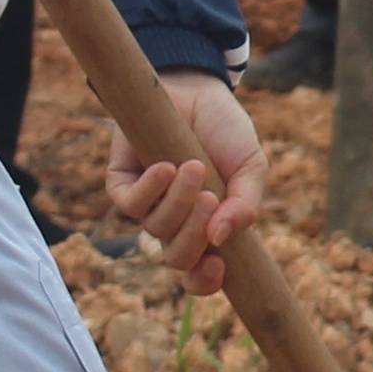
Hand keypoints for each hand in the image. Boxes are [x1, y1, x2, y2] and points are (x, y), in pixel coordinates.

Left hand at [110, 75, 263, 291]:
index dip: (204, 281)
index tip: (218, 265)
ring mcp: (148, 206)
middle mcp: (176, 224)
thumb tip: (221, 239)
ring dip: (178, 202)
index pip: (199, 275)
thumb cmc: (226, 132)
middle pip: (177, 257)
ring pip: (156, 228)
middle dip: (193, 236)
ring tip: (193, 166)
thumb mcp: (251, 168)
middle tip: (210, 200)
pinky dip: (150, 188)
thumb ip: (245, 205)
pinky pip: (130, 203)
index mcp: (208, 229)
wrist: (198, 90)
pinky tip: (166, 167)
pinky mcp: (122, 184)